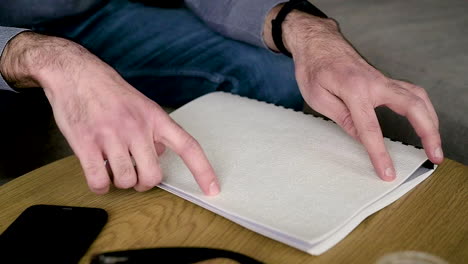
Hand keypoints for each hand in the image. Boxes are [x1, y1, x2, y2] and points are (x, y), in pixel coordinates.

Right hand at [0, 32, 219, 193]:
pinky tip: (100, 177)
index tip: (213, 189)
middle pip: (153, 176)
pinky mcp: (86, 144)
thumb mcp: (142, 105)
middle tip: (135, 175)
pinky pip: (99, 181)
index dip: (203, 170)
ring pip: (126, 181)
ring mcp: (111, 136)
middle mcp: (137, 127)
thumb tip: (162, 154)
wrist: (76, 73)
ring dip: (121, 182)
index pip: (187, 147)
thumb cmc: (110, 91)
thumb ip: (155, 130)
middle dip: (144, 182)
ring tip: (114, 169)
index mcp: (155, 118)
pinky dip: (101, 186)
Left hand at [264, 8, 442, 180]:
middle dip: (428, 133)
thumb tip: (363, 138)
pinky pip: (411, 92)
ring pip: (418, 97)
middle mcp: (375, 82)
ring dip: (431, 120)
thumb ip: (342, 118)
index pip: (370, 128)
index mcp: (354, 89)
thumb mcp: (318, 97)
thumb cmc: (313, 68)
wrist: (317, 43)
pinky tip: (425, 121)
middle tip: (435, 156)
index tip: (388, 173)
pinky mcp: (384, 80)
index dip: (380, 154)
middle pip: (412, 107)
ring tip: (435, 144)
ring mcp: (382, 79)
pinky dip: (423, 108)